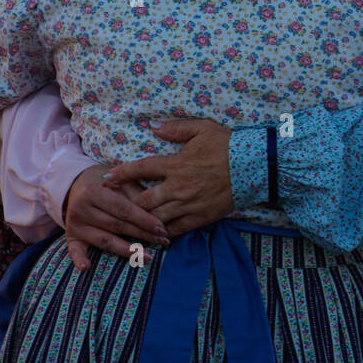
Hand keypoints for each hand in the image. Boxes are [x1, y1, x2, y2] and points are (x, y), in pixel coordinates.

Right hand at [63, 164, 168, 270]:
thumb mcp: (121, 183)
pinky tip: (87, 267)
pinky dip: (79, 259)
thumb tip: (158, 213)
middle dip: (142, 235)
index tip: (162, 229)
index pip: (123, 209)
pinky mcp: (71, 238)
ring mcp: (74, 225)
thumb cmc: (108, 186)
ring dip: (128, 250)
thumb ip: (136, 195)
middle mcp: (80, 209)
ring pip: (105, 241)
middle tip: (163, 241)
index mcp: (92, 192)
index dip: (144, 220)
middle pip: (117, 226)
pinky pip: (74, 251)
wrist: (78, 188)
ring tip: (148, 256)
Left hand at [103, 119, 234, 236]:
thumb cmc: (228, 145)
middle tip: (113, 207)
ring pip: (156, 218)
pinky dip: (163, 233)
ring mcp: (189, 204)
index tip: (108, 178)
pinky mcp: (201, 217)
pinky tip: (156, 235)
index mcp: (176, 164)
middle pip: (143, 200)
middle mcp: (178, 186)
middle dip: (126, 204)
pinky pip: (176, 229)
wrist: (255, 166)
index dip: (122, 174)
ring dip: (141, 222)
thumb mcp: (203, 128)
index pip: (141, 169)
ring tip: (129, 225)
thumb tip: (154, 127)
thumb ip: (177, 128)